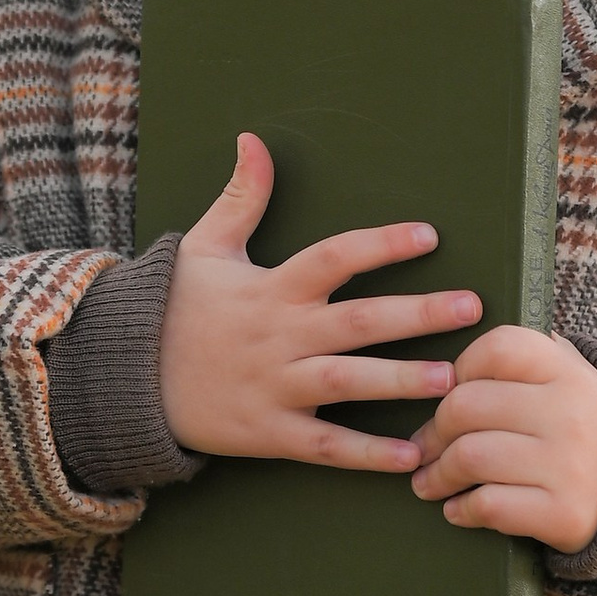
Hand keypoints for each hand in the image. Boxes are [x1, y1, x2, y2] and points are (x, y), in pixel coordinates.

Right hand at [158, 132, 481, 469]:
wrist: (125, 376)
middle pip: (356, 321)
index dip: (380, 245)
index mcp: (271, 288)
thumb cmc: (174, 307)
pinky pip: (323, 446)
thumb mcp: (204, 246)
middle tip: (471, 308)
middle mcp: (279, 335)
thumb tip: (253, 138)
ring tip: (451, 379)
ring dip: (400, 381)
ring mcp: (274, 386)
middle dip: (416, 314)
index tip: (429, 235)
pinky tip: (408, 457)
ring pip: (346, 383)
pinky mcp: (268, 431)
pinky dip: (365, 454)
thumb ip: (241, 197)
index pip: (333, 257)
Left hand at [410, 327, 596, 548]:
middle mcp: (572, 413)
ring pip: (469, 456)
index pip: (497, 348)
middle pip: (466, 406)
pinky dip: (462, 510)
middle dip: (433, 431)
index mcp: (569, 372)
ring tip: (429, 482)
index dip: (460, 368)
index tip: (450, 391)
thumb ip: (525, 358)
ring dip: (438, 475)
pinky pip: (488, 504)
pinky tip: (458, 509)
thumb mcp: (568, 380)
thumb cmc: (578, 430)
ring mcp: (571, 465)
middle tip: (424, 448)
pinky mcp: (565, 513)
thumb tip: (453, 358)